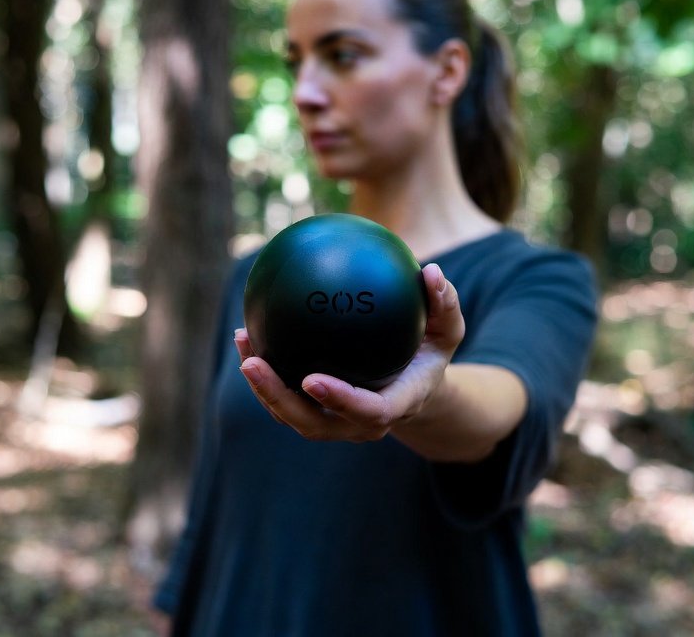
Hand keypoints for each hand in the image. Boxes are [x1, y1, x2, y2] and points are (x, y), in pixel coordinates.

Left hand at [235, 262, 464, 442]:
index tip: (311, 379)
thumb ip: (444, 303)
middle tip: (254, 364)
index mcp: (396, 405)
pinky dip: (264, 373)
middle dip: (279, 400)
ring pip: (292, 415)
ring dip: (262, 388)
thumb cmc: (431, 353)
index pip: (368, 411)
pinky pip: (285, 398)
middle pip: (314, 424)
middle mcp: (359, 423)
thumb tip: (431, 270)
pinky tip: (248, 334)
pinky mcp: (316, 410)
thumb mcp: (449, 329)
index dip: (339, 400)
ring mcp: (335, 422)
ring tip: (244, 344)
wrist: (417, 386)